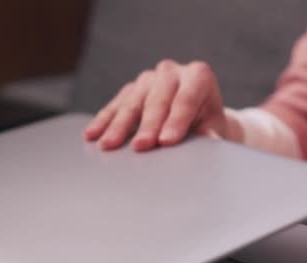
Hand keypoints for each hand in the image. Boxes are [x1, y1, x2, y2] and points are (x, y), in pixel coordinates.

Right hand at [83, 60, 241, 150]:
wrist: (198, 118)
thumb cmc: (208, 124)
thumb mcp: (214, 129)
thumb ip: (210, 134)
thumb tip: (209, 143)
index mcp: (198, 76)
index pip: (186, 98)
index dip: (176, 120)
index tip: (167, 141)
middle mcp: (172, 71)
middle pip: (158, 99)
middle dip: (148, 125)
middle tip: (141, 147)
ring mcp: (149, 78)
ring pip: (133, 101)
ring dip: (119, 125)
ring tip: (109, 145)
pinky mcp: (131, 89)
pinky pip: (115, 105)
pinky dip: (104, 121)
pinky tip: (92, 134)